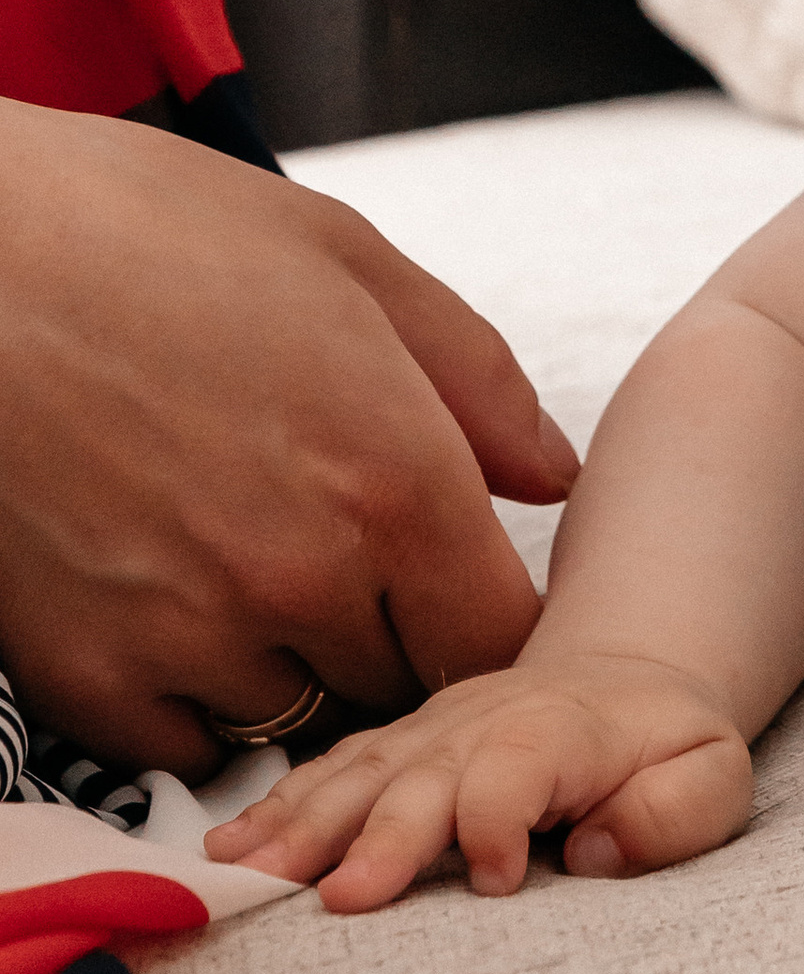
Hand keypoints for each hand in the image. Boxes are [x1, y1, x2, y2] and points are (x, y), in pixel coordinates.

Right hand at [0, 103, 574, 780]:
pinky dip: (190, 698)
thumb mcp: (343, 260)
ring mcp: (189, 636)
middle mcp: (304, 577)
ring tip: (244, 567)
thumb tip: (550, 474)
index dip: (490, 623)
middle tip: (344, 567)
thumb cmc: (141, 230)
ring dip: (291, 668)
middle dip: (395, 640)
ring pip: (295, 718)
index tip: (457, 589)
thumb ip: (472, 380)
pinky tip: (171, 607)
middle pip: (404, 689)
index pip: (500, 638)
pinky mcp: (83, 673)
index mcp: (393, 477)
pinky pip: (180, 743)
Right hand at [202, 645, 752, 910]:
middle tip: (341, 899)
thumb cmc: (668, 746)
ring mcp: (429, 731)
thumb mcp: (715, 774)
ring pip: (360, 773)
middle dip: (382, 836)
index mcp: (564, 728)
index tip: (498, 882)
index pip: (520, 768)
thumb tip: (597, 853)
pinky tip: (228, 849)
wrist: (626, 678)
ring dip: (305, 825)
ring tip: (250, 875)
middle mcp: (482, 722)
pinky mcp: (395, 746)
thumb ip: (673, 813)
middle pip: (423, 775)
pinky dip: (277, 809)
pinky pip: (330, 772)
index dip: (501, 820)